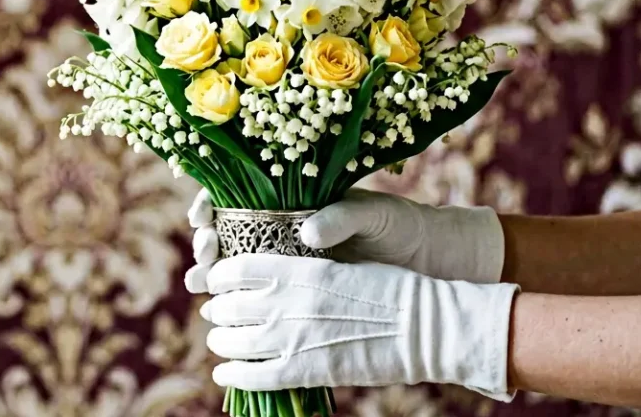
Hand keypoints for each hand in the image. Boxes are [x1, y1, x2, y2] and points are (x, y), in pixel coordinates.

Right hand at [185, 188, 505, 291]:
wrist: (429, 262)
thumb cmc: (401, 227)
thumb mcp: (374, 216)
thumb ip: (340, 217)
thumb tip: (306, 230)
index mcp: (295, 202)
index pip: (239, 196)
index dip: (211, 204)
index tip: (201, 216)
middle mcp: (283, 230)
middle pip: (227, 232)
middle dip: (205, 243)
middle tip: (202, 255)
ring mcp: (288, 261)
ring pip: (234, 265)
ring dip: (209, 274)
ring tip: (196, 284)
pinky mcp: (298, 291)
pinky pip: (258, 295)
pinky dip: (233, 301)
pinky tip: (215, 310)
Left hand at [201, 254, 518, 398]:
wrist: (425, 326)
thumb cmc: (392, 289)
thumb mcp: (340, 264)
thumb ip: (300, 269)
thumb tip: (272, 273)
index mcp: (298, 267)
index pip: (236, 268)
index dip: (219, 275)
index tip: (217, 279)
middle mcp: (288, 300)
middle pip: (228, 305)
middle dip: (217, 310)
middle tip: (216, 312)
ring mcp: (293, 336)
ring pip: (233, 341)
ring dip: (220, 342)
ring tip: (219, 342)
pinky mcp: (304, 370)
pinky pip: (252, 376)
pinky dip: (233, 375)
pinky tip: (225, 372)